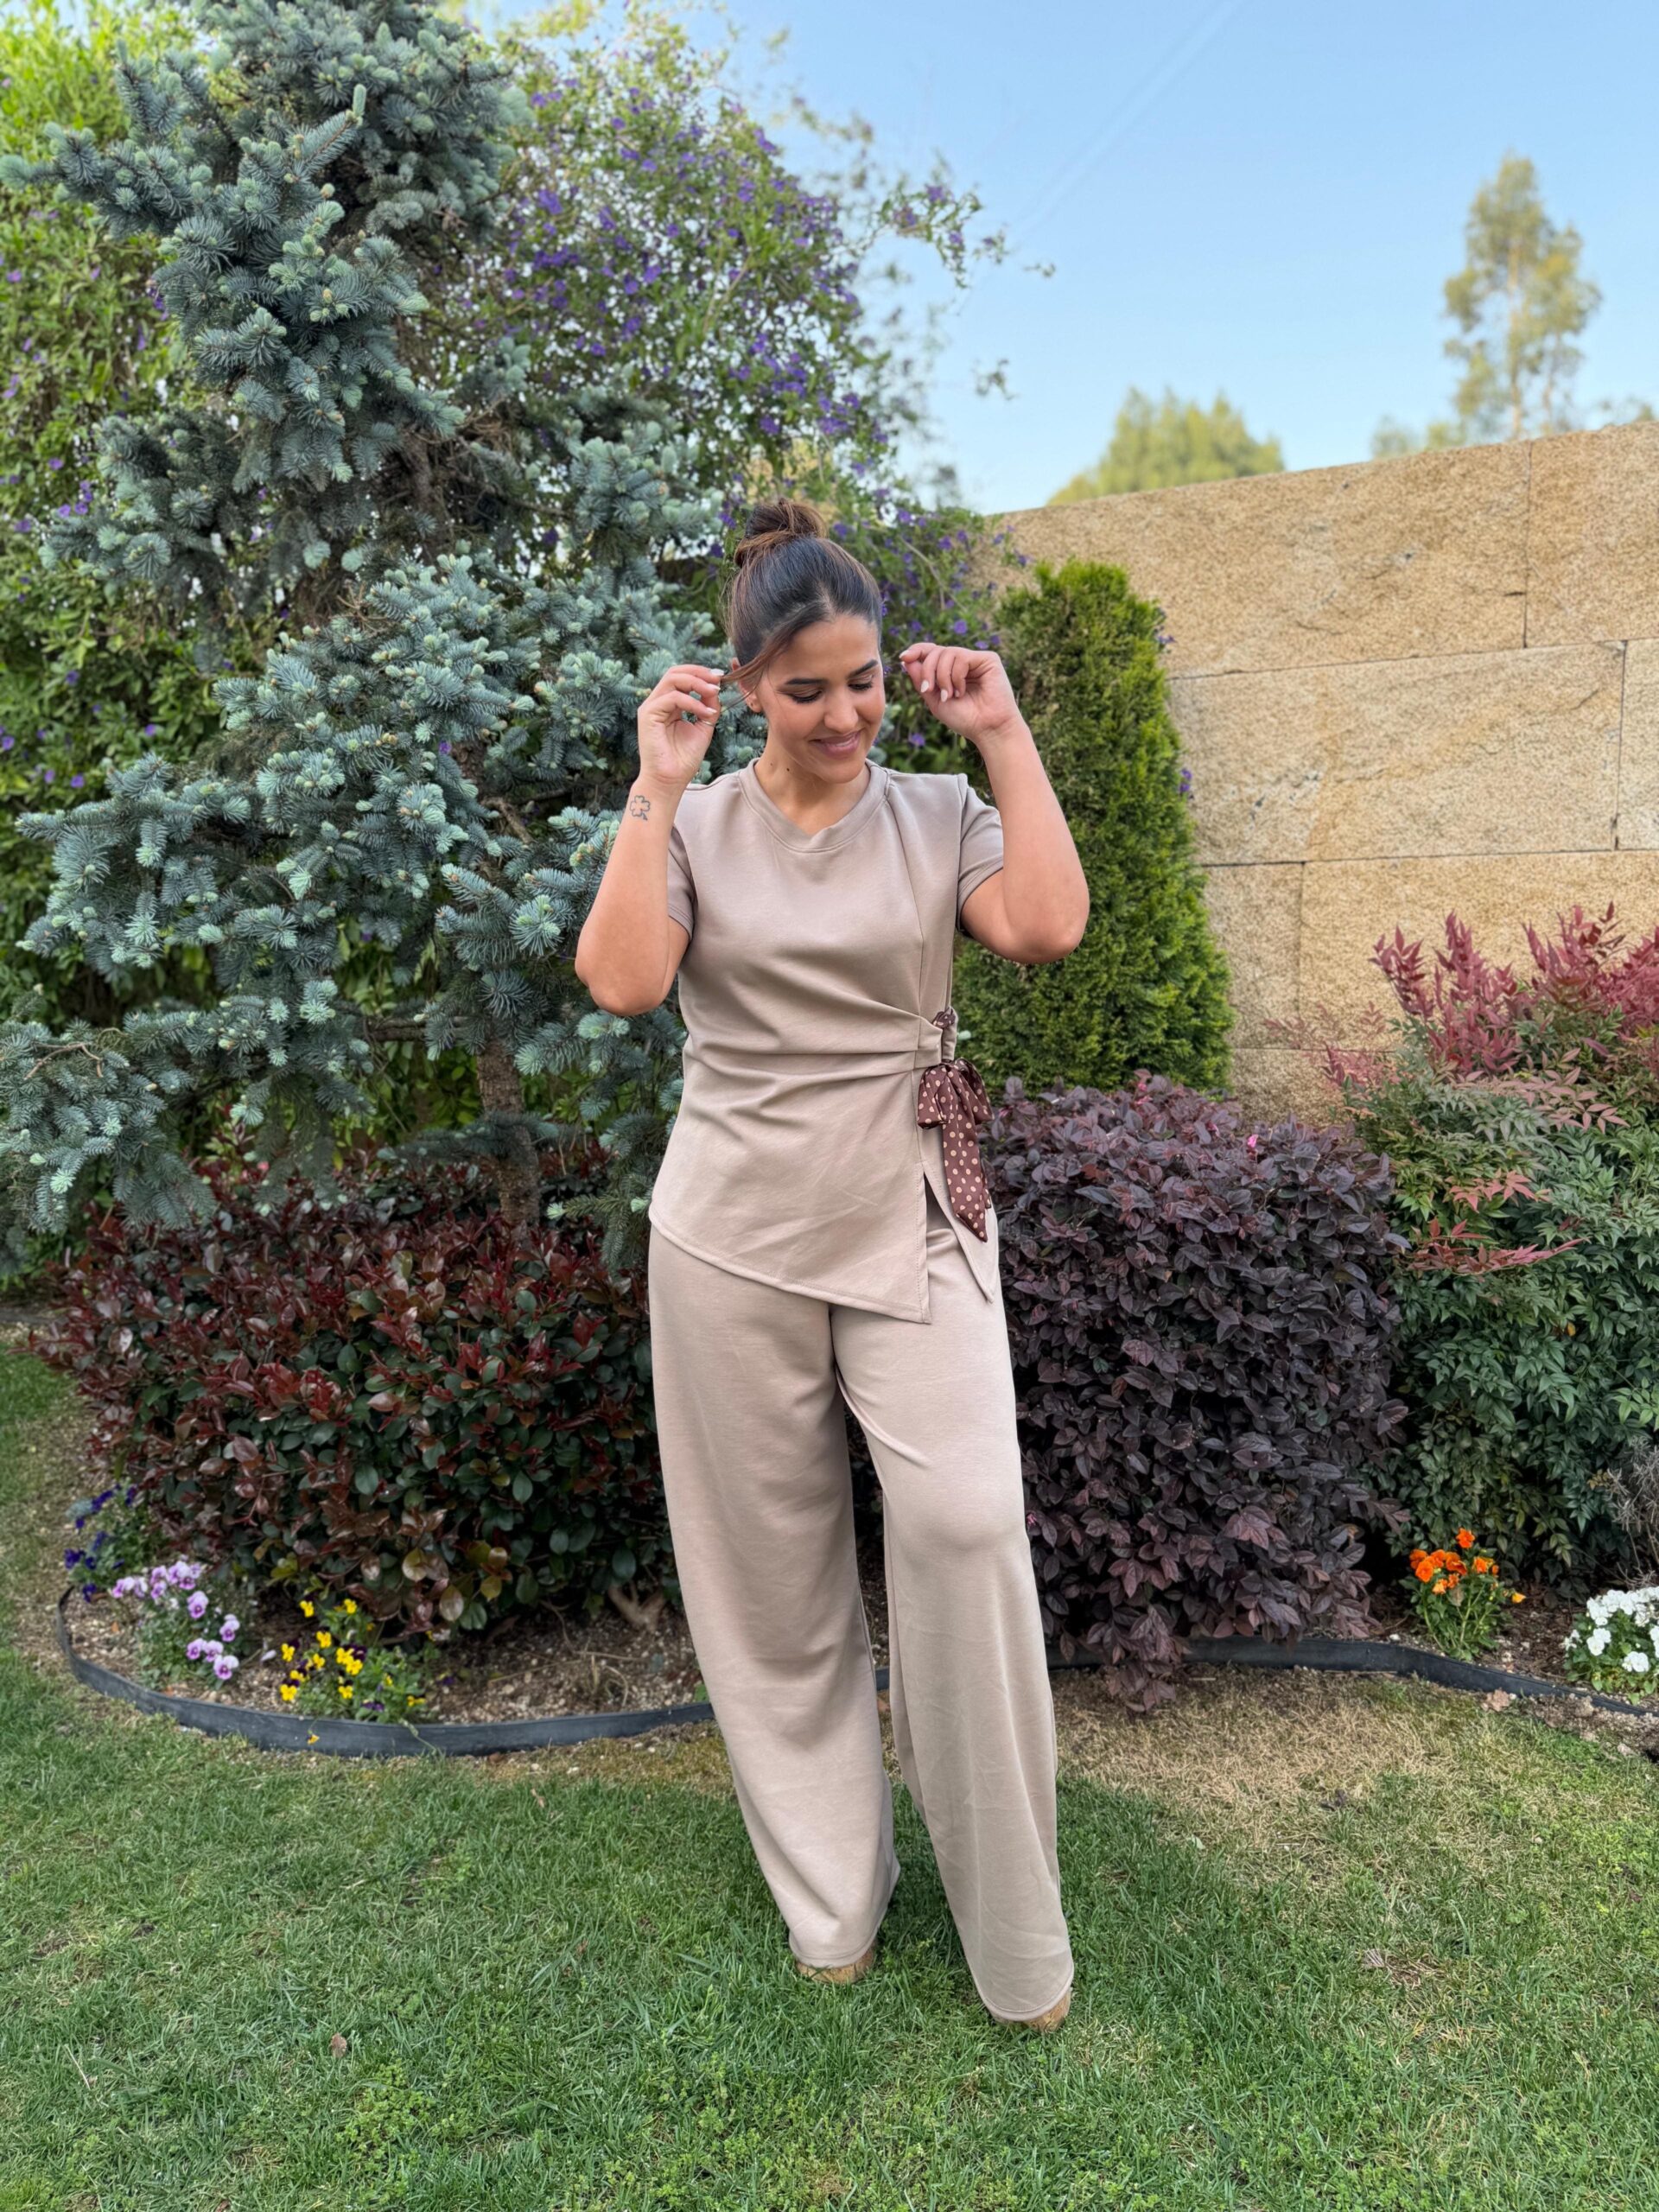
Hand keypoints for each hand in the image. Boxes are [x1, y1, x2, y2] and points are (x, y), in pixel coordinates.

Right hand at [636, 661, 725, 789]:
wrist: (669, 781)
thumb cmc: (683, 759)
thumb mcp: (703, 727)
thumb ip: (708, 707)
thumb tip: (715, 688)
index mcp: (668, 705)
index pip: (681, 677)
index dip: (700, 673)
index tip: (720, 678)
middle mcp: (657, 703)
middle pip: (675, 672)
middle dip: (699, 672)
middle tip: (718, 679)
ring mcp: (650, 707)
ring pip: (672, 680)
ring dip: (697, 683)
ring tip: (714, 692)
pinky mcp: (648, 715)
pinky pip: (672, 698)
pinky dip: (692, 702)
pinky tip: (706, 713)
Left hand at [897, 641, 1024, 750]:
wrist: (987, 729)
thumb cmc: (965, 719)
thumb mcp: (934, 700)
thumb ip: (921, 680)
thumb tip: (906, 660)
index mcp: (950, 671)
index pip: (931, 652)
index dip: (917, 651)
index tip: (903, 657)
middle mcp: (962, 663)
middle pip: (935, 651)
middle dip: (927, 670)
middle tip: (929, 690)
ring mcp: (975, 660)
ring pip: (946, 652)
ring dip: (942, 677)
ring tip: (950, 695)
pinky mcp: (988, 659)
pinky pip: (961, 657)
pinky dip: (955, 676)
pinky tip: (961, 691)